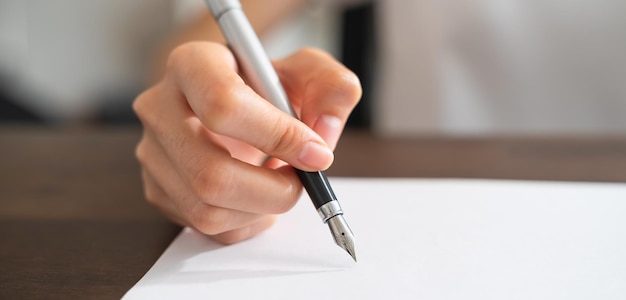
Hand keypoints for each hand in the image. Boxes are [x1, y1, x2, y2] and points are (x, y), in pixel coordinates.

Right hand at [133, 42, 360, 243]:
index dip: (278, 136)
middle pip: (211, 174)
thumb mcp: (307, 72)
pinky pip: (206, 226)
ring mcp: (153, 153)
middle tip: (300, 181)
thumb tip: (324, 136)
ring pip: (208, 209)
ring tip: (277, 184)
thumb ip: (332, 88)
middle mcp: (160, 109)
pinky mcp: (156, 189)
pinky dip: (245, 222)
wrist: (232, 104)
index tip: (316, 152)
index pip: (224, 105)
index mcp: (192, 65)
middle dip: (273, 191)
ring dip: (260, 209)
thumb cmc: (264, 86)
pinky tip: (257, 196)